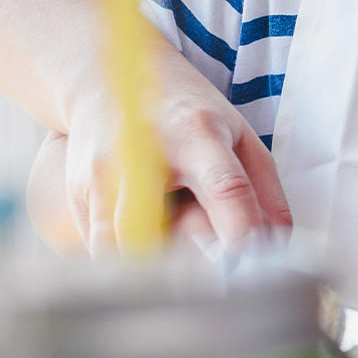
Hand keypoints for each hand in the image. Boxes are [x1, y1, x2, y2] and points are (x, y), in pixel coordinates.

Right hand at [60, 66, 289, 254]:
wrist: (107, 78)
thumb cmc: (186, 115)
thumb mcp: (239, 136)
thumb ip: (264, 192)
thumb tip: (279, 248)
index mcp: (199, 135)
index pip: (225, 186)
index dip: (240, 229)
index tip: (252, 264)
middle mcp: (147, 152)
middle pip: (163, 231)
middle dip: (188, 266)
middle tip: (213, 280)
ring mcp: (105, 174)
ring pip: (125, 249)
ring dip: (151, 270)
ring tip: (173, 264)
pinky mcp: (78, 193)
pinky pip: (102, 251)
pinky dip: (125, 263)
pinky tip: (142, 252)